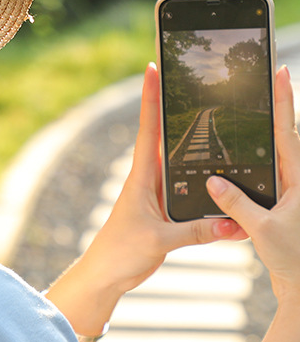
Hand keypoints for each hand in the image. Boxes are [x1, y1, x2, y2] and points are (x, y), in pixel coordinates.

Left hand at [80, 62, 247, 296]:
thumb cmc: (121, 253)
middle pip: (166, 136)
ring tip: (216, 115)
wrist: (106, 274)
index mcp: (142, 177)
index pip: (148, 128)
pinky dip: (204, 180)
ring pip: (181, 161)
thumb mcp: (161, 241)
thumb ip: (197, 232)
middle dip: (178, 108)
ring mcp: (157, 192)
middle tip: (193, 80)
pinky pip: (188, 187)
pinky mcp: (165, 209)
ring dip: (195, 142)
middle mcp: (149, 179)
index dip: (151, 97)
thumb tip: (234, 224)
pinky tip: (223, 176)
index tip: (152, 67)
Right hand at [206, 65, 299, 306]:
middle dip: (275, 106)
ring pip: (273, 154)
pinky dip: (252, 161)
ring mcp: (289, 192)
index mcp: (298, 182)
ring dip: (263, 132)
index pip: (287, 132)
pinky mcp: (280, 205)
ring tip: (248, 107)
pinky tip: (234, 156)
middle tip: (265, 78)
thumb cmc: (293, 260)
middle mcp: (296, 182)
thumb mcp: (262, 230)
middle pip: (283, 136)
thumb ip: (237, 203)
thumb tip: (214, 181)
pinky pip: (264, 174)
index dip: (283, 102)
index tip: (280, 73)